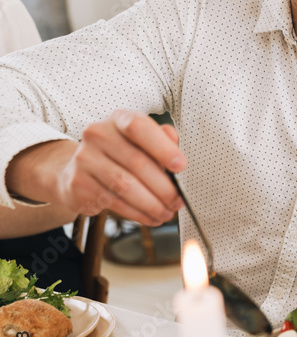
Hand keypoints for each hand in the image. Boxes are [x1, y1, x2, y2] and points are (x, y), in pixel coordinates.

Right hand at [7, 110, 186, 224]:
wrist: (76, 170)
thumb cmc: (119, 155)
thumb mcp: (141, 142)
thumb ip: (162, 140)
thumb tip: (175, 143)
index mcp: (118, 120)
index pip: (138, 126)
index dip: (162, 147)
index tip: (181, 166)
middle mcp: (98, 134)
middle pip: (137, 163)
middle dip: (164, 187)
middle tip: (178, 201)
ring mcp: (84, 159)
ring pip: (126, 186)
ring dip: (152, 204)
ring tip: (167, 213)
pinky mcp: (78, 184)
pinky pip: (115, 202)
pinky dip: (138, 213)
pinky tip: (150, 217)